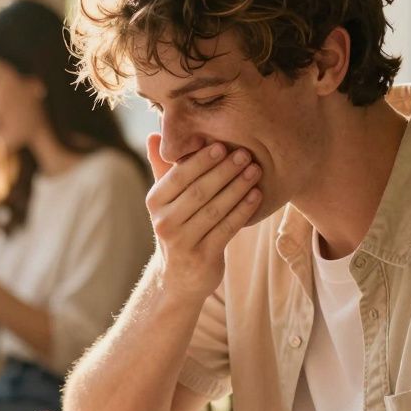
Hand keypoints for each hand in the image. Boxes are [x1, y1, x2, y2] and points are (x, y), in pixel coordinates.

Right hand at [144, 133, 261, 301]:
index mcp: (154, 202)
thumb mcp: (166, 200)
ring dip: (237, 188)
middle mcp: (164, 222)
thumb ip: (163, 168)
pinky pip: (227, 229)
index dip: (201, 160)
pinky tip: (257, 195)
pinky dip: (243, 210)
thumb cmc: (178, 226)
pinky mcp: (203, 258)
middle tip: (245, 154)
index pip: (178, 176)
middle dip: (223, 171)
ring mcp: (182, 242)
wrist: (179, 276)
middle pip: (198, 191)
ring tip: (255, 170)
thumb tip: (155, 134)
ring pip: (214, 209)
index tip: (222, 144)